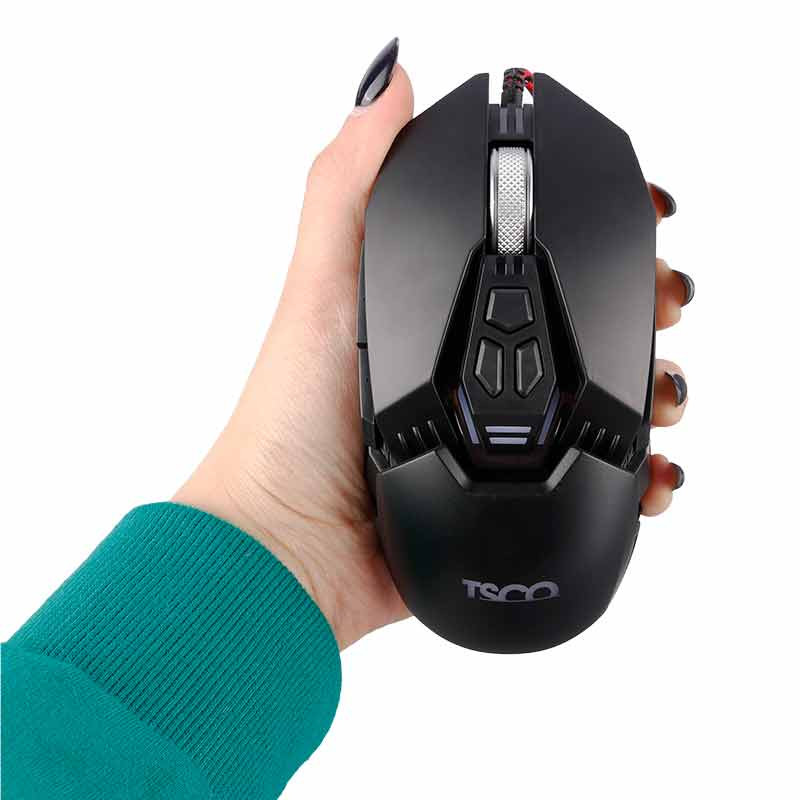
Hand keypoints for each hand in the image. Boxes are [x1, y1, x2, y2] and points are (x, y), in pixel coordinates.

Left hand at [174, 47, 691, 648]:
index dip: (592, 239)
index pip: (530, 261)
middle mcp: (470, 374)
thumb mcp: (322, 287)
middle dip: (638, 313)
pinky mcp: (506, 504)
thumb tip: (392, 86)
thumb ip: (350, 189)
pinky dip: (634, 480)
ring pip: (598, 407)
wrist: (294, 546)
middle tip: (666, 309)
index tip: (637, 229)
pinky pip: (592, 488)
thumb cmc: (292, 420)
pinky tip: (650, 472)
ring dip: (648, 395)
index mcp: (438, 316)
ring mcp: (493, 441)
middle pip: (579, 330)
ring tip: (662, 401)